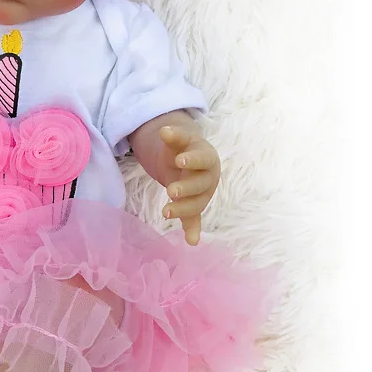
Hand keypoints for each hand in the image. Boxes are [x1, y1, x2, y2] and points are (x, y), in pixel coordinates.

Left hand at [157, 124, 219, 245]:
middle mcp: (207, 176)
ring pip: (197, 203)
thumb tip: (164, 130)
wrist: (188, 158)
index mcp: (206, 157)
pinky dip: (193, 229)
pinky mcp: (195, 205)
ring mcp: (202, 193)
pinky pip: (196, 218)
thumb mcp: (179, 140)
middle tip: (170, 191)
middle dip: (186, 188)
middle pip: (200, 184)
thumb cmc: (184, 148)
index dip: (192, 160)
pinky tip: (191, 241)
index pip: (202, 158)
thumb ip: (173, 137)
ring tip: (165, 212)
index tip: (178, 160)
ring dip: (183, 209)